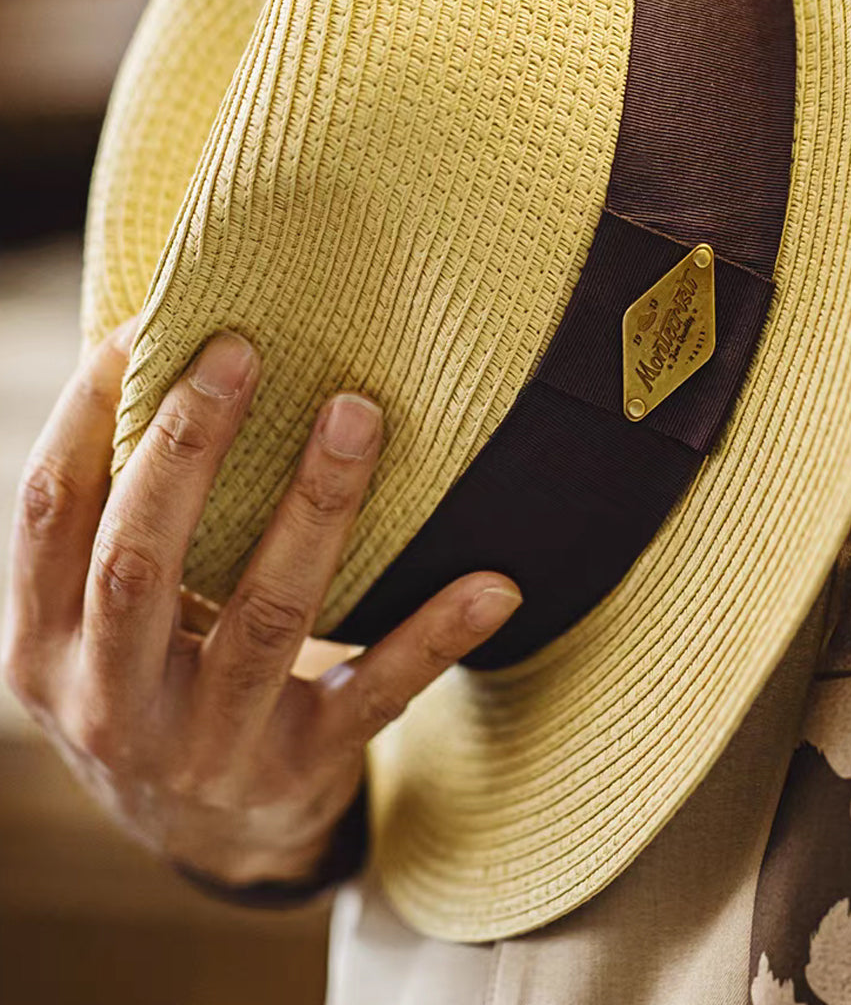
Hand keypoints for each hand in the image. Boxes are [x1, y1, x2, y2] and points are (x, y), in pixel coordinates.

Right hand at [1, 324, 521, 886]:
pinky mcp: (303, 767)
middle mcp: (111, 701)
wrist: (207, 834)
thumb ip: (115, 516)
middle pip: (140, 562)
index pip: (47, 512)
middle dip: (186, 449)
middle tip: (240, 349)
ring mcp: (209, 744)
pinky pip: (377, 692)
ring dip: (315, 507)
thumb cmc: (153, 677)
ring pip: (267, 616)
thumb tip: (154, 343)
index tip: (143, 328)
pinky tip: (494, 583)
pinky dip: (436, 635)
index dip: (86, 415)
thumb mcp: (98, 617)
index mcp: (44, 645)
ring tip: (358, 414)